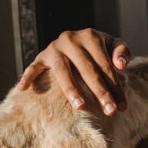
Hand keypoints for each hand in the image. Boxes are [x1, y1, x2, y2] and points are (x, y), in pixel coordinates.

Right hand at [17, 29, 132, 113]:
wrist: (76, 41)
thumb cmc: (98, 49)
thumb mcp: (112, 45)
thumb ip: (122, 51)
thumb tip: (121, 64)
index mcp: (91, 36)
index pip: (105, 65)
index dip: (115, 86)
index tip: (122, 106)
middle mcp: (71, 39)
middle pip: (87, 69)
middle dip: (100, 92)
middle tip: (110, 111)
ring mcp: (54, 48)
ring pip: (62, 71)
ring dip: (71, 89)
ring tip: (81, 107)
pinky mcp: (41, 57)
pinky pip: (33, 67)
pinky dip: (28, 76)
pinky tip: (24, 89)